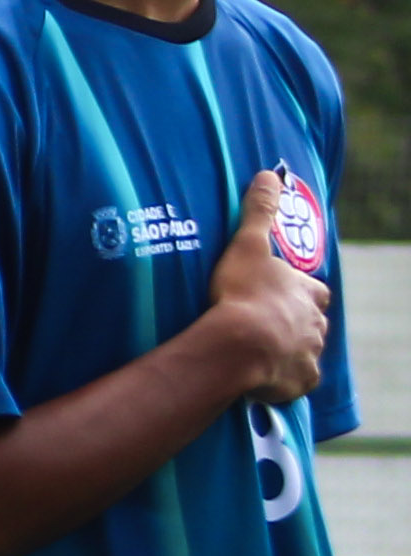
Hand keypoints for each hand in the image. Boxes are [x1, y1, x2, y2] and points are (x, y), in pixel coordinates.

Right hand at [209, 175, 335, 403]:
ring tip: (259, 352)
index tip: (281, 292)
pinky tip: (263, 377)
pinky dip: (284, 380)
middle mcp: (316, 324)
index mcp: (309, 293)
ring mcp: (309, 354)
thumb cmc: (244, 293)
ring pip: (305, 351)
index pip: (316, 291)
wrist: (239, 344)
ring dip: (289, 351)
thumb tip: (269, 173)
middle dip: (295, 322)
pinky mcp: (299, 382)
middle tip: (264, 323)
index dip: (300, 291)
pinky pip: (296, 381)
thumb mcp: (247, 245)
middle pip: (312, 322)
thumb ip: (258, 212)